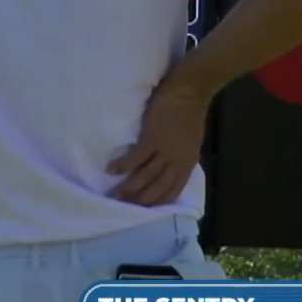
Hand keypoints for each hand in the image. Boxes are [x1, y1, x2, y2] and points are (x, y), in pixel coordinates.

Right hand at [107, 83, 210, 206]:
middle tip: (122, 206)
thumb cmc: (189, 112)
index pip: (172, 191)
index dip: (156, 203)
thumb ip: (179, 156)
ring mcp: (165, 151)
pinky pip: (135, 158)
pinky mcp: (152, 139)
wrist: (189, 91)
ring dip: (128, 188)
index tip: (140, 209)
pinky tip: (111, 171)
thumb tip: (165, 167)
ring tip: (113, 195)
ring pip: (145, 177)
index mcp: (188, 163)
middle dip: (139, 200)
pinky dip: (122, 166)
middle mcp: (177, 162)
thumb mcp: (190, 141)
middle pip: (157, 188)